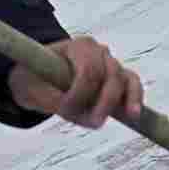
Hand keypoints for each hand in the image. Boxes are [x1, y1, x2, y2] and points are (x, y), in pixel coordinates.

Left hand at [10, 35, 144, 129]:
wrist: (39, 76)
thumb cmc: (34, 79)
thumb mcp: (33, 88)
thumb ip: (52, 99)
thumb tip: (72, 112)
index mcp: (78, 47)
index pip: (88, 68)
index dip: (80, 92)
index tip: (64, 111)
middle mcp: (99, 52)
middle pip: (110, 74)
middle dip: (104, 100)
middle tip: (93, 122)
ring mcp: (110, 64)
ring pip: (125, 79)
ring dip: (126, 99)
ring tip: (129, 116)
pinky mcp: (117, 79)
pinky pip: (132, 85)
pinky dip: (135, 98)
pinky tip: (136, 114)